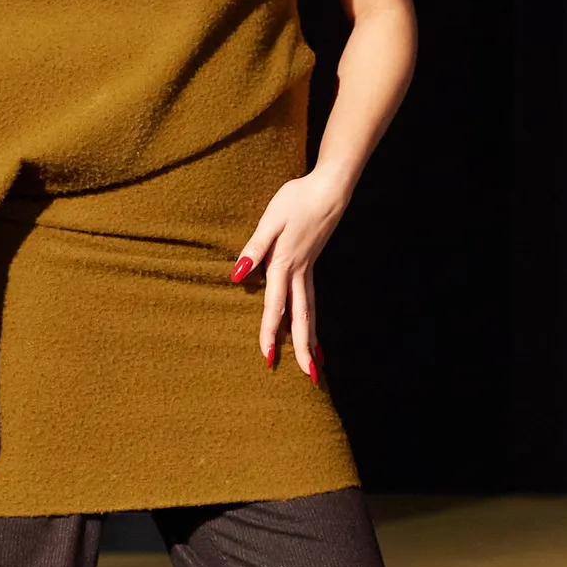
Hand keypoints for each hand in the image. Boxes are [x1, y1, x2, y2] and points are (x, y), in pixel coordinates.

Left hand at [229, 166, 348, 381]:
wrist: (329, 188)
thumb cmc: (296, 198)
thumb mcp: (270, 218)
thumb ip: (255, 246)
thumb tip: (237, 274)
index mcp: (285, 263)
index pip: (275, 305)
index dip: (269, 331)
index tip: (267, 356)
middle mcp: (300, 272)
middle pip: (301, 317)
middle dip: (303, 348)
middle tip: (308, 378)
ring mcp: (309, 269)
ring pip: (310, 311)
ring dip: (311, 340)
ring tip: (315, 365)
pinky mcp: (312, 264)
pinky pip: (312, 299)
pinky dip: (312, 320)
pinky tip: (314, 332)